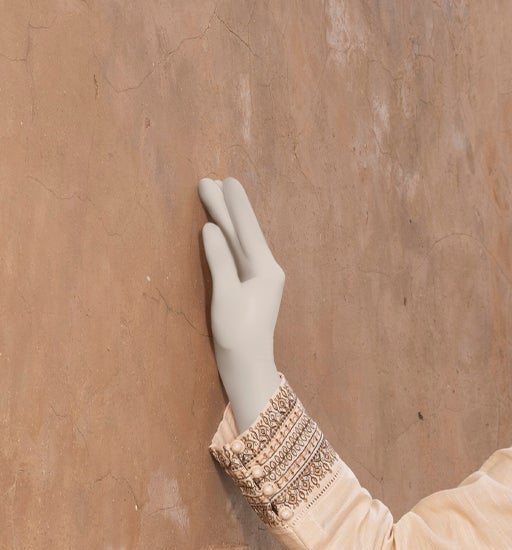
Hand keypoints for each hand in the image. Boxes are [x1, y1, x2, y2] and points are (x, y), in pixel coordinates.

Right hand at [198, 176, 283, 429]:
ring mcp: (258, 280)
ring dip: (224, 219)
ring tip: (211, 195)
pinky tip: (218, 228)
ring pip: (238, 242)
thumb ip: (220, 260)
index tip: (226, 180)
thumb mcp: (226, 297)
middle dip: (225, 207)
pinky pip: (236, 254)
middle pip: (242, 232)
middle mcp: (266, 270)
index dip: (234, 204)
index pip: (247, 229)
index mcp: (266, 269)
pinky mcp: (248, 289)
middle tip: (208, 181)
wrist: (248, 369)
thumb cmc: (238, 337)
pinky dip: (225, 238)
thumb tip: (211, 228)